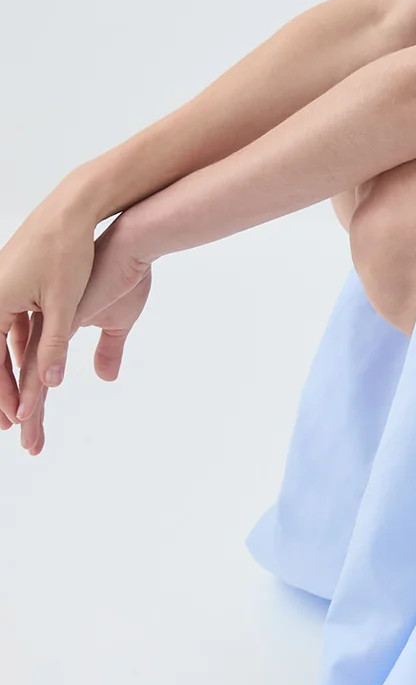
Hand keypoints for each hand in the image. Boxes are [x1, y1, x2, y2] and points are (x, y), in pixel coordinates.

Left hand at [1, 200, 151, 456]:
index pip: (26, 365)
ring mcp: (41, 321)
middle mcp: (34, 320)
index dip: (25, 394)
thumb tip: (104, 377)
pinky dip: (31, 393)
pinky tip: (26, 415)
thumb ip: (107, 349)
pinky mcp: (55, 322)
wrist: (130, 244)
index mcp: (44, 319)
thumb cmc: (123, 273)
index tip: (25, 422)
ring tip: (24, 439)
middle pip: (16, 372)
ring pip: (23, 375)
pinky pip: (36, 364)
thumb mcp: (117, 320)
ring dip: (24, 411)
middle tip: (20, 439)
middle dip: (16, 408)